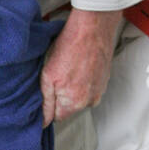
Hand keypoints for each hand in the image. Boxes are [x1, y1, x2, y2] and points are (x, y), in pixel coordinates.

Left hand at [40, 7, 121, 125]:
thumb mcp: (48, 76)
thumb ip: (46, 102)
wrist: (93, 27)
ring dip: (73, 88)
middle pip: (68, 108)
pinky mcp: (104, 80)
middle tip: (56, 76)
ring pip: (79, 97)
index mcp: (74, 102)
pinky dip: (83, 80)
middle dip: (60, 97)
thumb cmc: (70, 47)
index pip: (56, 117)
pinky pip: (89, 87)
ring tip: (68, 68)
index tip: (45, 94)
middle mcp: (89, 101)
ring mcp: (99, 90)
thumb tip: (43, 122)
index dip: (48, 107)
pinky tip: (78, 65)